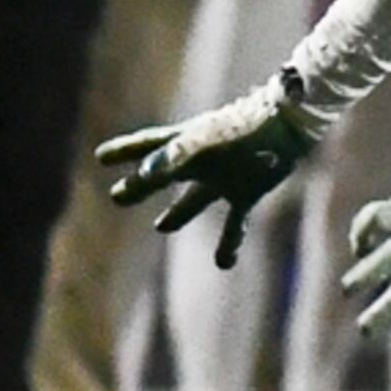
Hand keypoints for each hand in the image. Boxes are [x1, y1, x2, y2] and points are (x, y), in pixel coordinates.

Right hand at [97, 75, 316, 266]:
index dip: (124, 152)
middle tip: (117, 196)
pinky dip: (229, 243)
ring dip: (178, 212)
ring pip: (195, 198)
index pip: (147, 148)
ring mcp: (225, 176)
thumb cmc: (241, 133)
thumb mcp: (200, 145)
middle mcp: (201, 159)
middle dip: (141, 186)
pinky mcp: (248, 191)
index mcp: (185, 142)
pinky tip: (223, 263)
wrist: (288, 127)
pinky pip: (235, 221)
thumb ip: (171, 158)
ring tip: (160, 226)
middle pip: (164, 175)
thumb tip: (143, 174)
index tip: (101, 157)